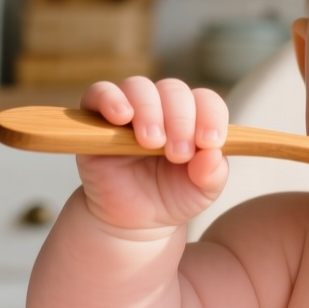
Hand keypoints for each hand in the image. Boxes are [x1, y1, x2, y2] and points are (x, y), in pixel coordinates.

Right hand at [76, 77, 228, 230]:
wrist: (133, 220)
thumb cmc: (171, 197)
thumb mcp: (201, 192)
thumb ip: (212, 174)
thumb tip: (212, 154)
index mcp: (193, 118)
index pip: (206, 101)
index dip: (211, 116)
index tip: (209, 142)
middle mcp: (162, 107)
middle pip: (173, 90)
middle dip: (180, 120)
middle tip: (178, 154)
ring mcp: (129, 110)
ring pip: (139, 87)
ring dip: (149, 111)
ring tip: (151, 143)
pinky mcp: (96, 119)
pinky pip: (100, 92)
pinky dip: (110, 99)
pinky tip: (120, 117)